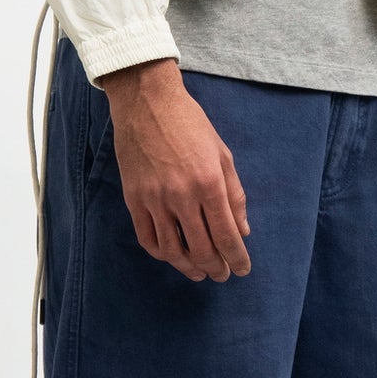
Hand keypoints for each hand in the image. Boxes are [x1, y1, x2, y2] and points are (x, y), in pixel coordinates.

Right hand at [100, 59, 252, 280]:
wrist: (146, 103)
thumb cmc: (190, 124)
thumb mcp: (222, 155)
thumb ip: (235, 194)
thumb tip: (242, 229)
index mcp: (209, 183)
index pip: (227, 235)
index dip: (237, 258)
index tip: (242, 269)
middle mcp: (182, 196)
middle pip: (201, 248)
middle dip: (216, 267)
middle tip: (223, 274)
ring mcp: (154, 199)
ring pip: (173, 250)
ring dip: (189, 267)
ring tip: (200, 272)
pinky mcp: (134, 199)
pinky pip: (148, 238)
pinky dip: (162, 254)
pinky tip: (173, 256)